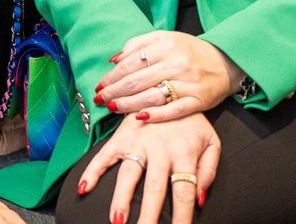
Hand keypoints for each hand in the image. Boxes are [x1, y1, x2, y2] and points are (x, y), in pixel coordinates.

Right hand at [78, 113, 219, 223]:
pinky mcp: (122, 135)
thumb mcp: (211, 141)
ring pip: (129, 174)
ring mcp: (139, 141)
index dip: (182, 216)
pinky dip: (93, 170)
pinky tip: (84, 188)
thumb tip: (200, 200)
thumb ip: (209, 170)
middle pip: (155, 188)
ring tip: (117, 220)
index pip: (184, 192)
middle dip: (149, 216)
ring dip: (122, 198)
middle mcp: (160, 149)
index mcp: (184, 153)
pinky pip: (105, 155)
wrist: (172, 85)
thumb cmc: (193, 121)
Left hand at [94, 31, 243, 121]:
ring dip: (128, 104)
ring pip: (152, 96)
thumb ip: (138, 44)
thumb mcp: (165, 37)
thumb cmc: (189, 51)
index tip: (99, 85)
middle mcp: (176, 63)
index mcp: (166, 45)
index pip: (131, 63)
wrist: (225, 61)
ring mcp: (188, 83)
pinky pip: (173, 110)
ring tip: (113, 108)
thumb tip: (114, 59)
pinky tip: (139, 118)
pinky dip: (154, 115)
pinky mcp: (198, 101)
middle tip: (100, 99)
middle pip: (137, 80)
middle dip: (114, 91)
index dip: (112, 76)